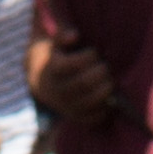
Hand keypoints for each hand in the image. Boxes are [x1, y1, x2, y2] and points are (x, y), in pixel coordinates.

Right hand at [30, 11, 118, 128]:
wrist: (43, 82)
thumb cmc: (57, 56)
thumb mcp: (55, 42)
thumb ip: (63, 35)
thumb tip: (74, 35)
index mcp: (52, 69)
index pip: (72, 64)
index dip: (88, 57)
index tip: (94, 52)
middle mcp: (57, 90)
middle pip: (83, 83)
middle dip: (100, 73)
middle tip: (106, 66)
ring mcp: (65, 106)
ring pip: (89, 102)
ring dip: (105, 90)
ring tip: (110, 80)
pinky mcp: (74, 117)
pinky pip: (91, 118)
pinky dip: (104, 109)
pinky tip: (109, 98)